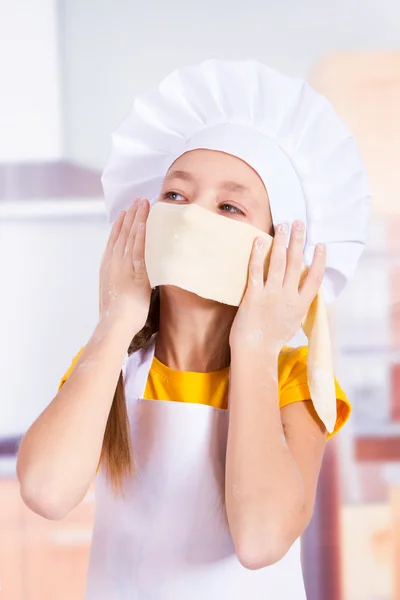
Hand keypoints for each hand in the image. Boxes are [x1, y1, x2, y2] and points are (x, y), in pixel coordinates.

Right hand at [99, 198, 151, 334]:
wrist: (114, 324)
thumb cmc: (116, 315)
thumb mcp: (114, 293)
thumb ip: (119, 281)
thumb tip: (126, 279)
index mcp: (108, 266)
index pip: (114, 240)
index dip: (121, 224)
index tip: (126, 212)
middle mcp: (114, 263)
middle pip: (123, 234)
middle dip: (131, 215)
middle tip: (138, 200)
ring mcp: (123, 267)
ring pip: (131, 238)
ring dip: (138, 219)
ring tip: (144, 203)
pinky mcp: (135, 274)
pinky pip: (138, 251)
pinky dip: (141, 236)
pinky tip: (145, 223)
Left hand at [229, 221, 325, 355]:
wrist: (255, 351)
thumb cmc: (273, 338)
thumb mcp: (294, 321)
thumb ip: (300, 303)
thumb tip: (305, 288)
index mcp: (301, 305)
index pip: (315, 278)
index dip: (319, 260)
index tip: (321, 245)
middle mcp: (288, 297)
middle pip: (296, 264)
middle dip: (299, 241)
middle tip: (299, 223)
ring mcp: (271, 295)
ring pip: (278, 262)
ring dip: (281, 241)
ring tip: (283, 225)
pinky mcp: (253, 296)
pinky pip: (256, 270)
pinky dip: (258, 254)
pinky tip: (259, 240)